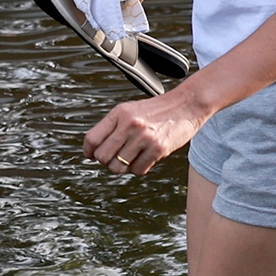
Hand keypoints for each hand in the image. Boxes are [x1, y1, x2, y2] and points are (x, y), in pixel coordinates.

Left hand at [83, 86, 211, 175]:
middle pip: (102, 156)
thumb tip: (95, 149)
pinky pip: (138, 170)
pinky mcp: (158, 148)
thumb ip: (113, 126)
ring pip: (118, 166)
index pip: (92, 139)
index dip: (89, 151)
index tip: (91, 156)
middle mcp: (129, 125)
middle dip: (105, 162)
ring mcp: (144, 137)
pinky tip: (142, 160)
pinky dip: (137, 169)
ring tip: (128, 160)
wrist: (186, 104)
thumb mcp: (129, 110)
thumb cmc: (157, 110)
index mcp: (119, 113)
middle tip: (113, 159)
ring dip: (120, 168)